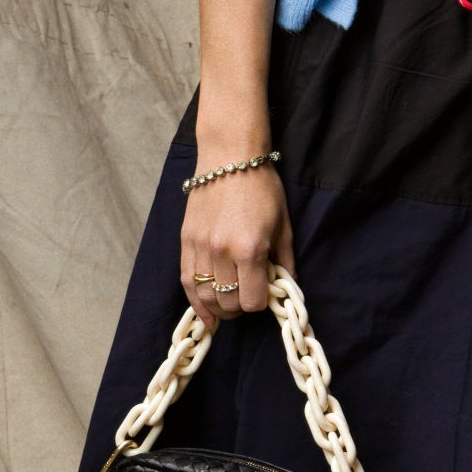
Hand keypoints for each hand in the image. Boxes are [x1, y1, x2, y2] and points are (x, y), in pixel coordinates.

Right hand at [180, 164, 293, 329]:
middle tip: (249, 297)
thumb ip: (285, 262)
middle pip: (228, 303)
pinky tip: (205, 314)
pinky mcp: (185, 241)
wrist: (229, 158)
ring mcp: (200, 248)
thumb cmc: (262, 188)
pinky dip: (196, 302)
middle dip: (241, 307)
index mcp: (249, 249)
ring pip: (206, 296)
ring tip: (230, 307)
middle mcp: (222, 253)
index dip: (261, 302)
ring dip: (219, 308)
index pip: (252, 300)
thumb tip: (286, 288)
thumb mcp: (284, 226)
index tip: (266, 293)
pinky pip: (187, 281)